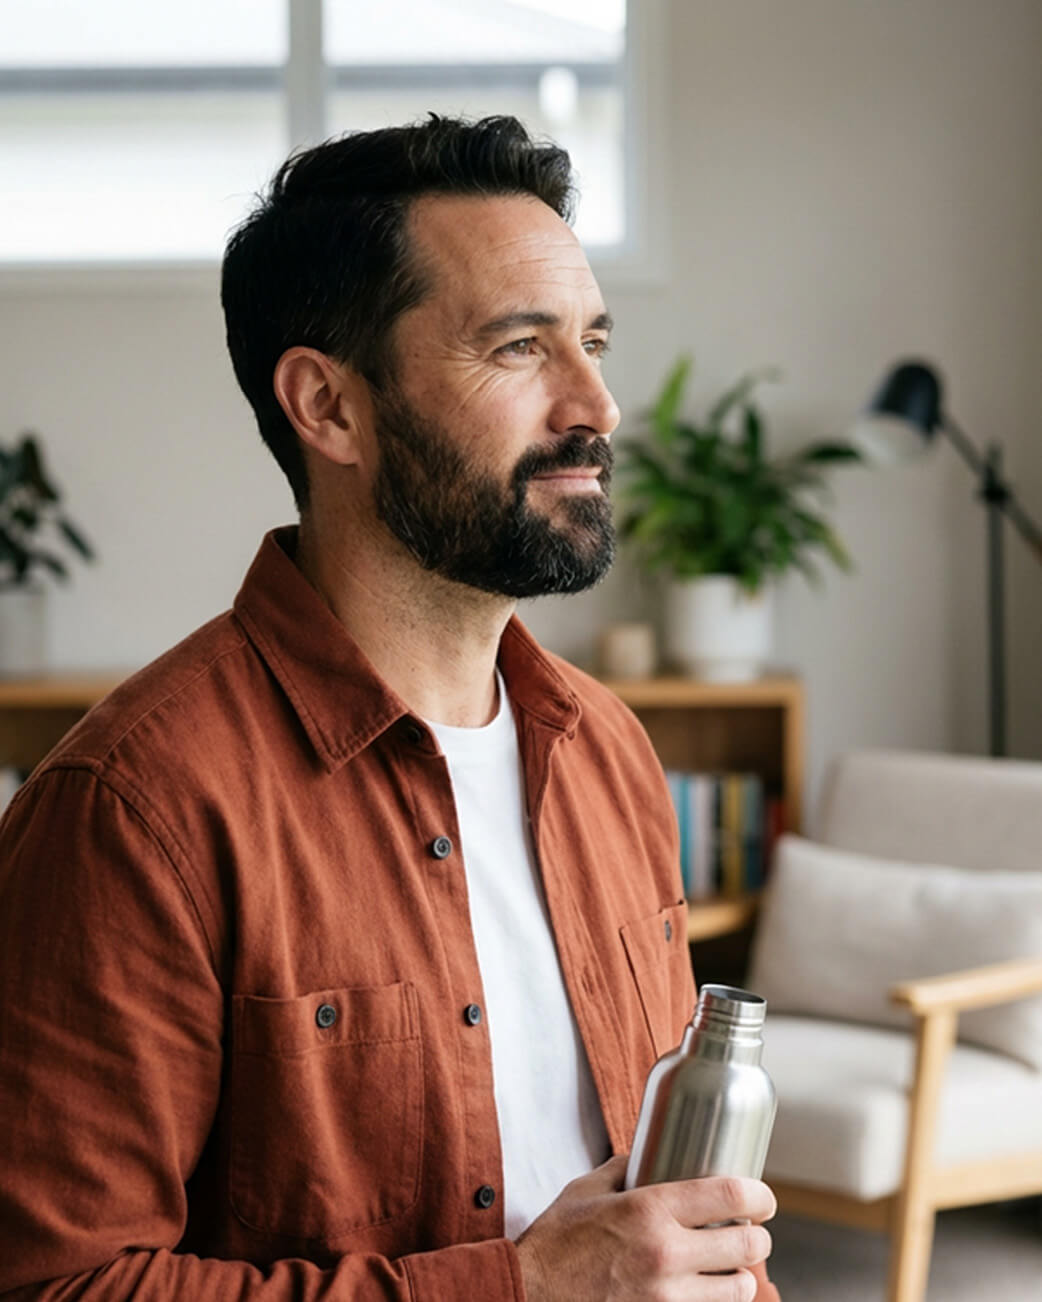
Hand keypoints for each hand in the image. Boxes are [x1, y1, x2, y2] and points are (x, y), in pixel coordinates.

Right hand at [515, 1155, 775, 1301]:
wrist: (531, 1292)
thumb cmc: (556, 1240)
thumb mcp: (587, 1190)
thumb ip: (624, 1169)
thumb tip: (647, 1155)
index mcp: (650, 1209)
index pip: (730, 1196)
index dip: (759, 1195)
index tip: (763, 1197)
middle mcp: (666, 1253)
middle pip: (747, 1245)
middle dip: (758, 1237)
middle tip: (752, 1232)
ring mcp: (667, 1297)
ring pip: (738, 1289)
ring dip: (741, 1276)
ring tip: (734, 1268)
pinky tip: (708, 1292)